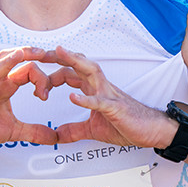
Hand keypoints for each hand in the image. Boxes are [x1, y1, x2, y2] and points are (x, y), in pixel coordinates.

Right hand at [0, 46, 58, 150]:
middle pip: (11, 60)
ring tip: (20, 54)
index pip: (26, 70)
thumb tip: (55, 138)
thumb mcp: (13, 131)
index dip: (41, 77)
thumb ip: (34, 132)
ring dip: (8, 62)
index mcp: (6, 86)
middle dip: (28, 53)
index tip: (47, 94)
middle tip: (44, 53)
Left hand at [27, 46, 167, 148]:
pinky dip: (86, 99)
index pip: (69, 73)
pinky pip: (99, 101)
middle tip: (39, 52)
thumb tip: (56, 134)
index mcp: (93, 88)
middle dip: (58, 56)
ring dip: (73, 61)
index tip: (35, 77)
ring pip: (90, 71)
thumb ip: (74, 130)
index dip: (51, 74)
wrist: (152, 131)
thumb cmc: (127, 124)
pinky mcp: (115, 108)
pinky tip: (73, 98)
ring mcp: (108, 94)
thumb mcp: (93, 130)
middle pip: (77, 64)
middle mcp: (100, 86)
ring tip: (58, 53)